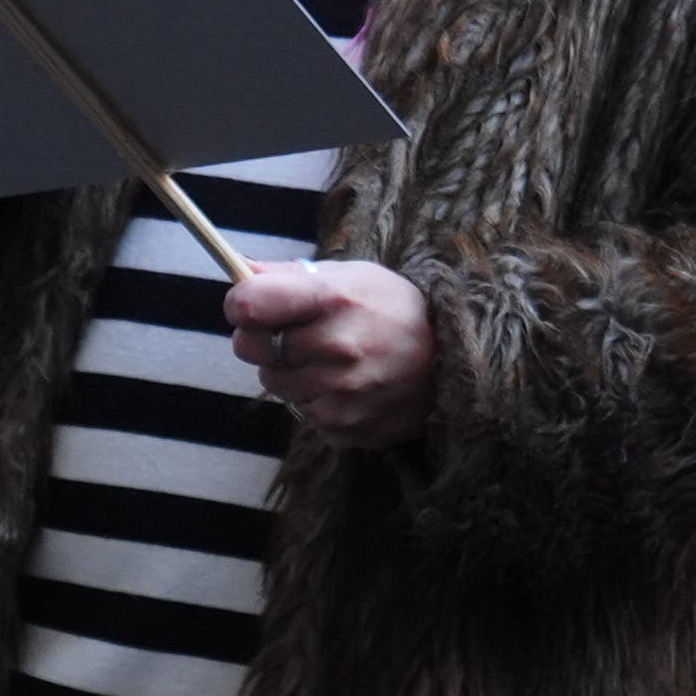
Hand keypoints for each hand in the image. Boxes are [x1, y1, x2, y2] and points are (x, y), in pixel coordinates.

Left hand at [223, 257, 435, 447]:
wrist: (455, 360)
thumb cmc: (395, 309)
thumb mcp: (353, 276)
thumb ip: (291, 276)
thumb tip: (240, 270)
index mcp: (335, 299)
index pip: (250, 304)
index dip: (240, 304)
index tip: (248, 305)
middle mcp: (337, 347)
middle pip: (250, 347)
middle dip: (262, 338)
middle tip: (293, 332)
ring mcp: (341, 392)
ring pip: (273, 383)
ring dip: (289, 372)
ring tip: (328, 359)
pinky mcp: (344, 426)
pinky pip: (301, 412)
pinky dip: (314, 400)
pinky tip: (346, 385)